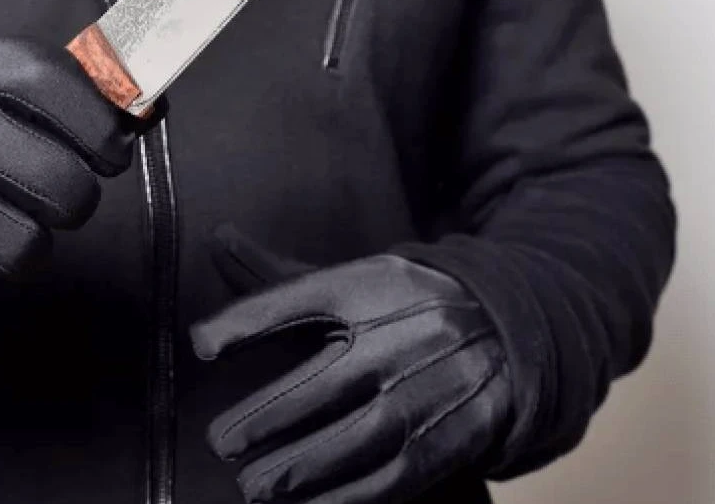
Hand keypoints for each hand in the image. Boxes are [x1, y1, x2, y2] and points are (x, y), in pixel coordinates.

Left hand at [191, 226, 511, 503]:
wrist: (513, 326)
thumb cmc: (400, 305)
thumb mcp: (348, 279)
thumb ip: (276, 275)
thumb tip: (215, 238)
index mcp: (369, 284)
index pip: (299, 298)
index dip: (245, 322)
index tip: (201, 347)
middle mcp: (402, 333)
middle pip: (322, 381)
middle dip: (264, 418)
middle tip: (221, 444)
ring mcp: (433, 385)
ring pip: (356, 437)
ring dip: (297, 469)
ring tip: (252, 487)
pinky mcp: (458, 433)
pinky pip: (394, 475)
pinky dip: (344, 496)